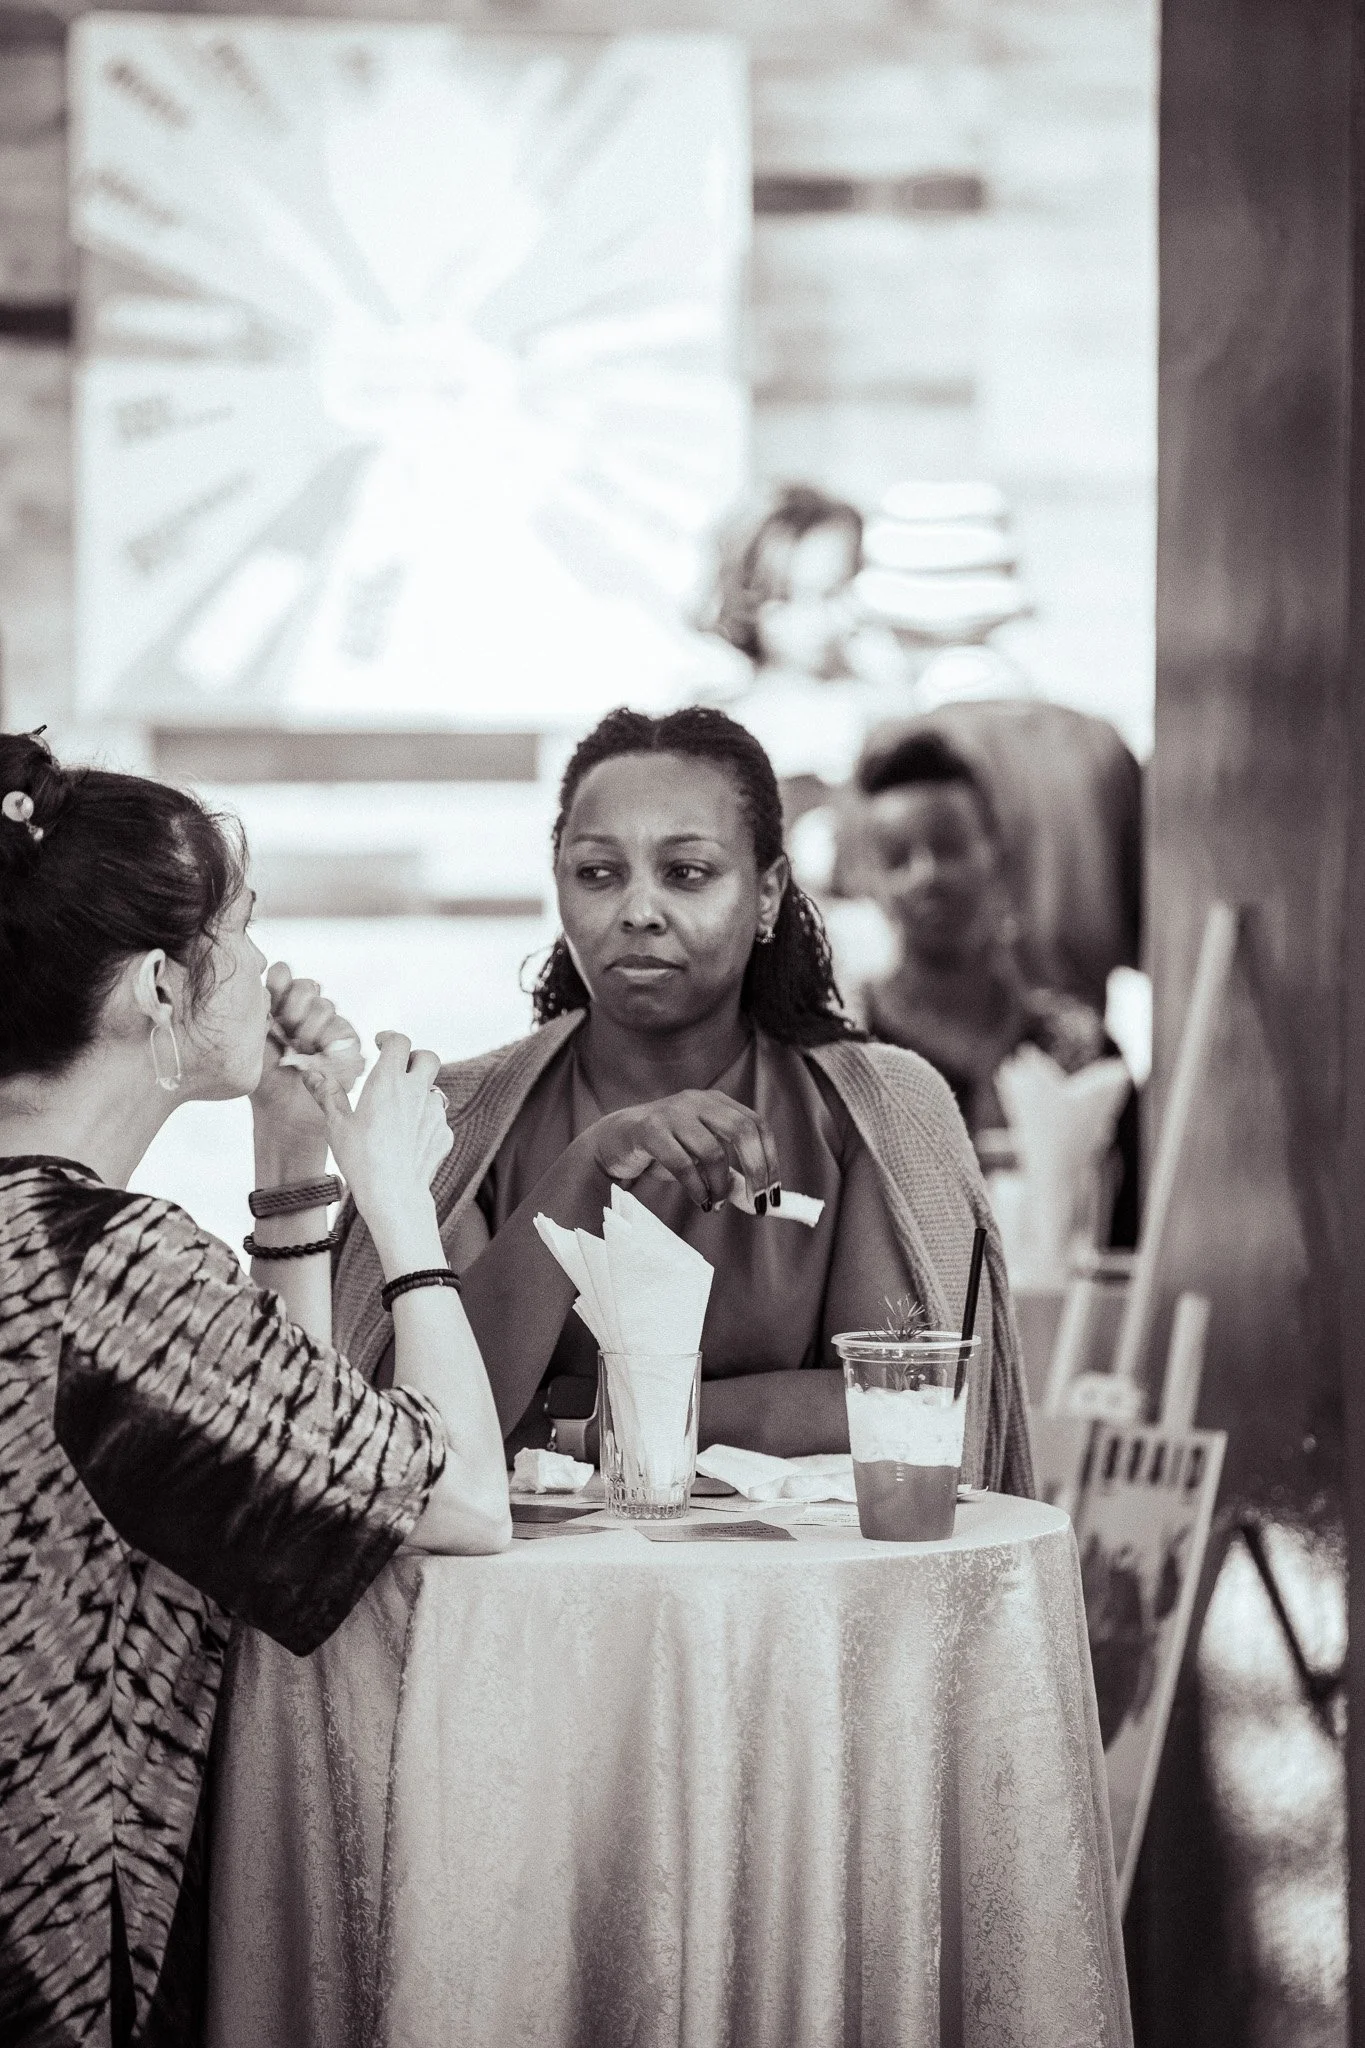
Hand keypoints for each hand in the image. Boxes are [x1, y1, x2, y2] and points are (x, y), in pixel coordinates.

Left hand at [251, 965, 363, 1170]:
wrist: (284, 1111)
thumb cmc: (263, 1078)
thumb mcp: (250, 1039)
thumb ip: (256, 1008)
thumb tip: (263, 980)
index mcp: (278, 1004)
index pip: (283, 973)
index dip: (278, 984)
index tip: (269, 1007)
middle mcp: (305, 1011)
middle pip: (306, 986)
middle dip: (293, 1008)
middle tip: (284, 1032)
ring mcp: (329, 1026)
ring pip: (325, 1006)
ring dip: (309, 1030)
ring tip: (300, 1052)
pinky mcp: (348, 1043)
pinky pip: (343, 1028)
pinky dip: (329, 1043)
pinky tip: (318, 1057)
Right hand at [299, 1031, 452, 1233]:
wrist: (395, 1195)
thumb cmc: (362, 1160)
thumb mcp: (337, 1125)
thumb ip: (327, 1095)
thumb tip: (311, 1075)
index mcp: (389, 1082)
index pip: (399, 1042)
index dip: (390, 1038)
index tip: (381, 1043)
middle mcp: (417, 1091)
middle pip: (428, 1057)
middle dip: (414, 1058)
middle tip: (398, 1069)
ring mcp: (435, 1113)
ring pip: (433, 1090)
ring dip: (419, 1093)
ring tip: (397, 1113)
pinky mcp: (444, 1133)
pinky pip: (437, 1119)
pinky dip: (425, 1122)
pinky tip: (407, 1140)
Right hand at [586, 1089, 779, 1211]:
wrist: (612, 1142)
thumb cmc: (663, 1151)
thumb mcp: (700, 1158)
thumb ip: (728, 1173)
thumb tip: (758, 1200)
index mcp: (716, 1102)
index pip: (756, 1125)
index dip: (770, 1160)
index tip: (772, 1195)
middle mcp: (698, 1101)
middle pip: (742, 1131)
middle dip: (757, 1170)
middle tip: (758, 1204)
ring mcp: (673, 1112)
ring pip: (713, 1151)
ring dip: (719, 1186)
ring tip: (714, 1204)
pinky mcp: (649, 1130)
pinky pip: (683, 1163)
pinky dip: (696, 1188)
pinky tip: (699, 1201)